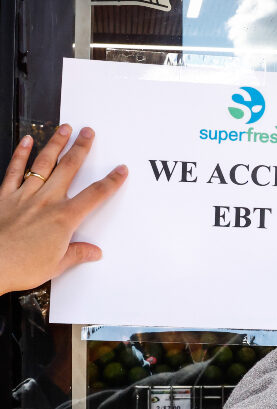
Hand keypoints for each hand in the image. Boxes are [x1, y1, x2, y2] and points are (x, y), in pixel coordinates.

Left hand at [0, 125, 127, 294]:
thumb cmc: (20, 266)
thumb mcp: (56, 265)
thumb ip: (76, 254)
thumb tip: (92, 251)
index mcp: (64, 218)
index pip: (95, 195)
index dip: (111, 181)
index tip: (120, 170)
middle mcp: (46, 202)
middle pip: (69, 168)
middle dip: (81, 148)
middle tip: (88, 133)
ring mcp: (24, 196)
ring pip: (44, 163)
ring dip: (56, 144)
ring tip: (65, 129)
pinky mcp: (5, 197)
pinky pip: (14, 171)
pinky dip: (20, 154)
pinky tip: (26, 141)